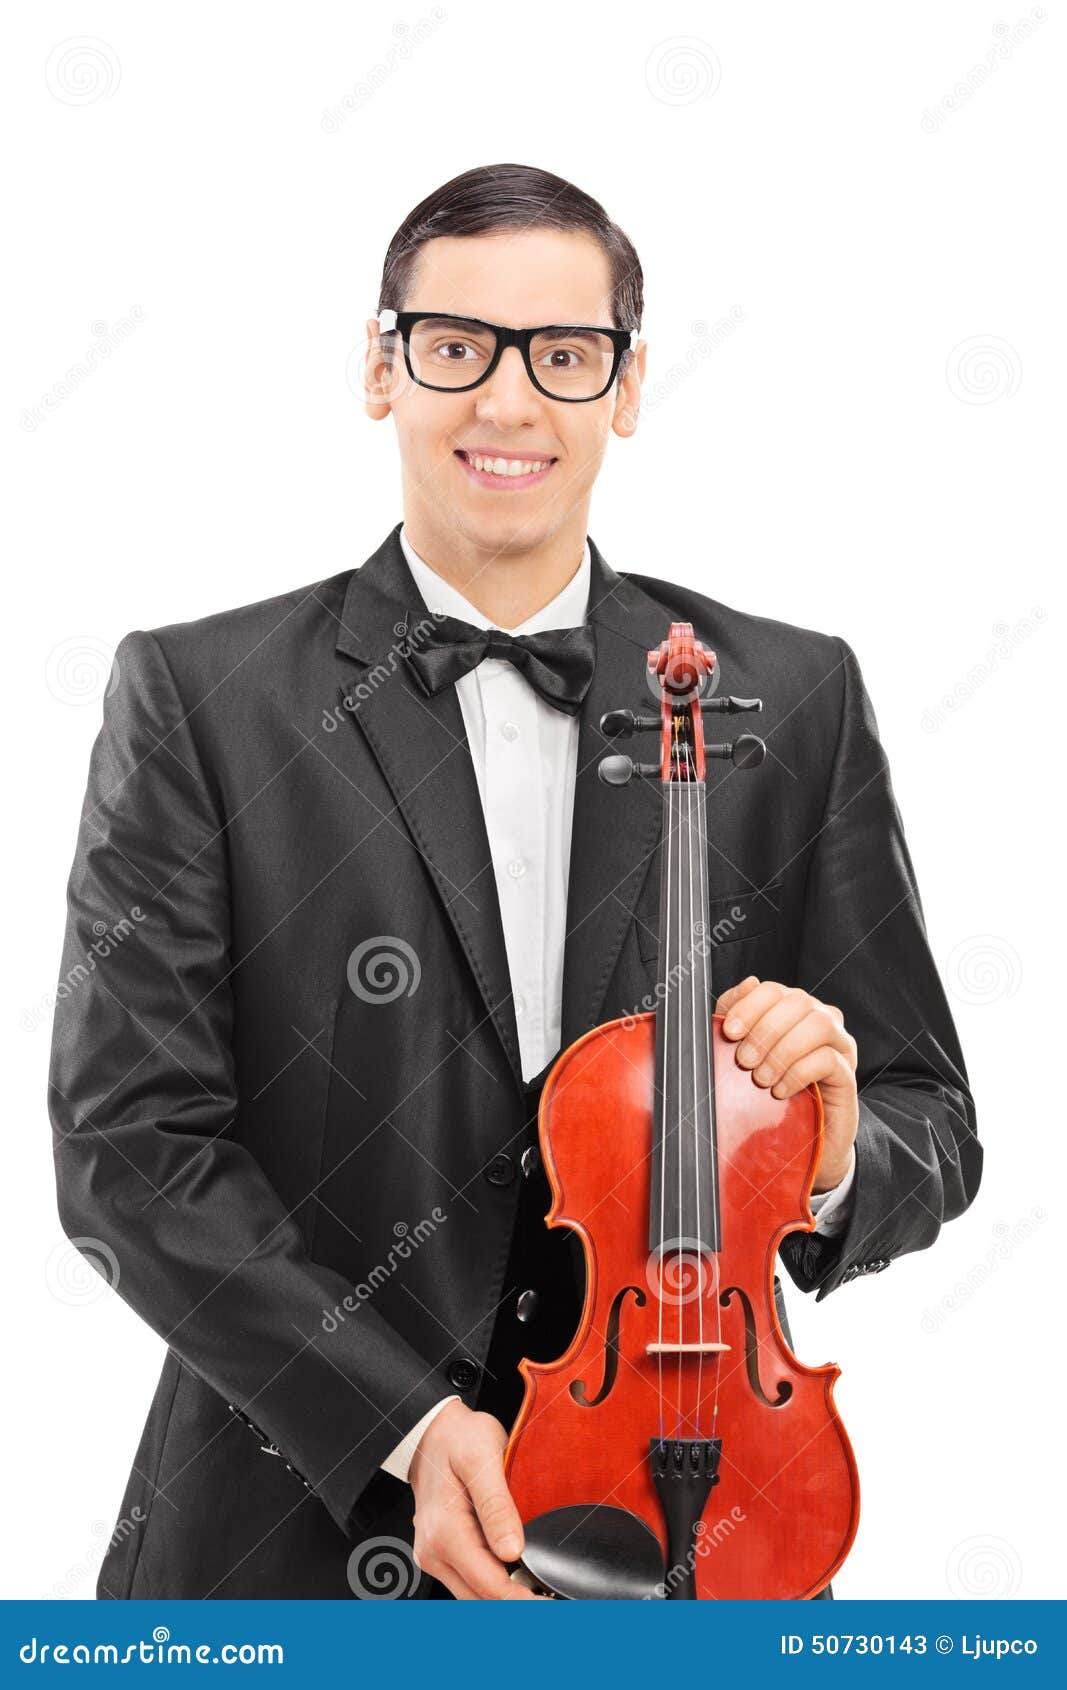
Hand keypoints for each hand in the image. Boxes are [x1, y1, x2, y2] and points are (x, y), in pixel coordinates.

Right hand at [408, 1399, 538, 1598]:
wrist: (429, 1430)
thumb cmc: (456, 1437)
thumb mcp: (480, 1459)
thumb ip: (497, 1506)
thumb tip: (513, 1551)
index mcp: (445, 1534)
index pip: (490, 1587)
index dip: (525, 1602)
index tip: (554, 1604)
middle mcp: (434, 1552)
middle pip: (482, 1601)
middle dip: (519, 1606)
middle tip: (555, 1602)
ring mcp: (434, 1555)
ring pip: (474, 1597)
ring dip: (506, 1599)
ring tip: (542, 1592)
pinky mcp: (440, 1552)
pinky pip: (469, 1582)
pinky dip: (493, 1587)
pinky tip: (518, 1578)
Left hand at [715, 976, 858, 1191]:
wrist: (797, 1142)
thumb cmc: (768, 1094)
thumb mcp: (744, 1054)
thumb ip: (739, 1017)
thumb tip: (748, 982)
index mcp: (793, 1012)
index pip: (774, 991)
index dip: (749, 1005)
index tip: (729, 1031)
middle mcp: (821, 1021)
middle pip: (798, 1001)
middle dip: (765, 1029)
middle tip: (744, 1061)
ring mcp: (839, 1047)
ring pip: (820, 1024)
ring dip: (783, 1050)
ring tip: (761, 1079)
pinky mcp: (848, 1076)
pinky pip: (829, 1060)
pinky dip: (798, 1073)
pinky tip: (780, 1091)